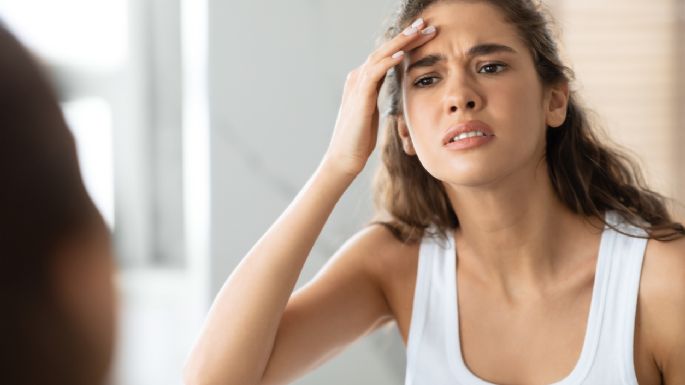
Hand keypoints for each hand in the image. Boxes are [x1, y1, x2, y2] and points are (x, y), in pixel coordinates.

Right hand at [322, 18, 436, 176]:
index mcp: (363, 81)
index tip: (425, 34)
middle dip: (406, 36)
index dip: (406, 43)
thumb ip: (378, 96)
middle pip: (385, 50)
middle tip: (425, 23)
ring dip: (401, 42)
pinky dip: (388, 61)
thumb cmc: (360, 138)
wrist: (345, 156)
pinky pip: (375, 73)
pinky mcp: (359, 97)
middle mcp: (358, 78)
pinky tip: (402, 54)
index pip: (387, 55)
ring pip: (381, 55)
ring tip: (418, 31)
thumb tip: (391, 90)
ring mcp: (357, 85)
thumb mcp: (373, 112)